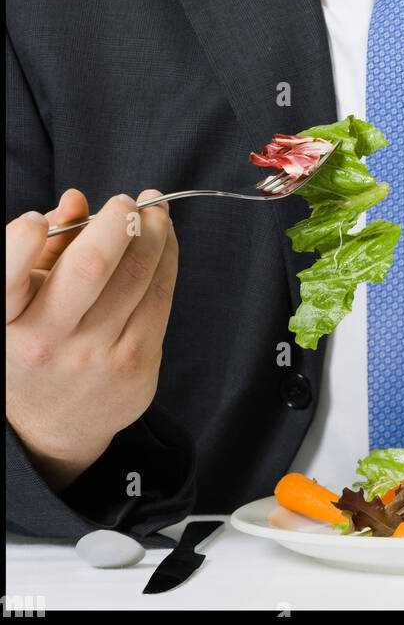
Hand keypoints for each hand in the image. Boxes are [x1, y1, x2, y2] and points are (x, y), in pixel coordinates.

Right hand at [6, 187, 177, 490]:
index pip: (6, 280)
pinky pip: (161, 295)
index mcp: (6, 320)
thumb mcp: (22, 296)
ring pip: (137, 275)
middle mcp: (46, 341)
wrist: (56, 424)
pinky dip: (167, 256)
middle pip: (91, 267)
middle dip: (117, 221)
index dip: (21, 244)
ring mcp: (95, 356)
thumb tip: (76, 201)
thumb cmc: (34, 338)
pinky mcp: (136, 363)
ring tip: (153, 210)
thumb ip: (44, 246)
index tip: (37, 222)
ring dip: (153, 230)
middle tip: (126, 202)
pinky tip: (163, 237)